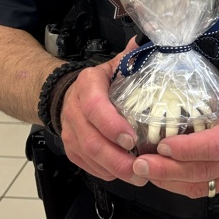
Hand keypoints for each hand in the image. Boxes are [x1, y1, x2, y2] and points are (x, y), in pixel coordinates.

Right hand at [58, 39, 146, 186]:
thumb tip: (151, 42)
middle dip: (117, 159)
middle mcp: (74, 110)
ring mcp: (70, 132)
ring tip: (139, 176)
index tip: (131, 139)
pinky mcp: (71, 149)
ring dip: (114, 170)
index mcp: (88, 86)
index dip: (111, 126)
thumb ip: (132, 57)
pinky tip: (125, 175)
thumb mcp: (115, 65)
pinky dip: (106, 173)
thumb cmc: (100, 82)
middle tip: (141, 169)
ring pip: (89, 156)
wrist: (66, 94)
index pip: (95, 108)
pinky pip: (87, 166)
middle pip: (92, 140)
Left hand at [129, 64, 218, 197]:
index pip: (217, 146)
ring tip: (144, 170)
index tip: (163, 145)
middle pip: (204, 170)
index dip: (188, 149)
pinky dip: (179, 186)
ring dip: (170, 181)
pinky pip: (204, 189)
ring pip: (202, 184)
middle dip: (169, 169)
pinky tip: (160, 178)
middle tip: (142, 163)